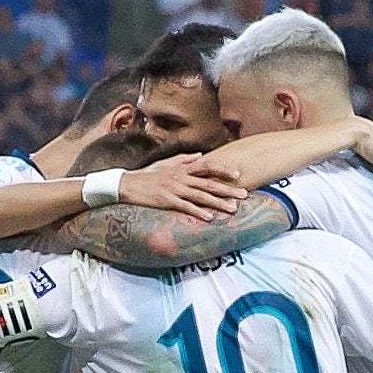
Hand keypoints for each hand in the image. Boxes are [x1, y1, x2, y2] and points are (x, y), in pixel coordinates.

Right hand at [121, 155, 244, 221]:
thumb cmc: (147, 175)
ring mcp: (174, 189)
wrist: (127, 184)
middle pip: (209, 184)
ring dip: (218, 203)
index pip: (208, 167)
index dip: (223, 170)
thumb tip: (200, 155)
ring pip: (201, 196)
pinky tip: (209, 217)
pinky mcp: (166, 200)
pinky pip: (185, 207)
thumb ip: (184, 159)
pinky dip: (198, 212)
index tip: (238, 175)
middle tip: (244, 195)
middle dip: (228, 190)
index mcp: (182, 168)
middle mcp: (181, 177)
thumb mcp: (166, 163)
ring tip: (233, 209)